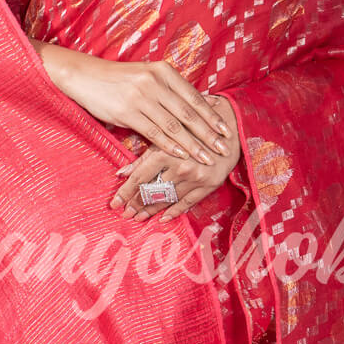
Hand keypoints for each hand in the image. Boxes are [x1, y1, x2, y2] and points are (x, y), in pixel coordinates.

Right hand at [40, 48, 231, 168]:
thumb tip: (195, 106)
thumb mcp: (146, 76)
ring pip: (174, 125)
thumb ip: (169, 90)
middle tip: (223, 148)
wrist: (85, 76)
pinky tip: (182, 155)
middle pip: (188, 112)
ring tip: (206, 157)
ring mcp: (141, 96)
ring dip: (193, 144)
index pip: (194, 97)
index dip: (211, 115)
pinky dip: (170, 145)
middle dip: (208, 133)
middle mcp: (155, 82)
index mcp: (164, 71)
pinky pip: (154, 131)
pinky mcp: (127, 112)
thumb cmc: (119, 79)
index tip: (225, 130)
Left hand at [112, 96, 240, 220]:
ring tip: (139, 218)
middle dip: (136, 204)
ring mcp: (196, 178)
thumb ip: (143, 155)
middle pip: (152, 191)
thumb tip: (120, 173)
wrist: (230, 124)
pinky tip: (163, 218)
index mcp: (166, 151)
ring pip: (168, 199)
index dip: (125, 192)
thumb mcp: (165, 135)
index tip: (114, 204)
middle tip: (125, 214)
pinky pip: (188, 203)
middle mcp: (181, 167)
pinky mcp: (209, 184)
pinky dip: (174, 211)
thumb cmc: (193, 125)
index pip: (139, 177)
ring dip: (151, 210)